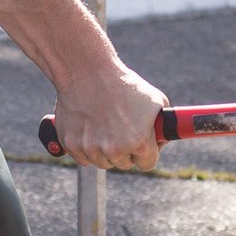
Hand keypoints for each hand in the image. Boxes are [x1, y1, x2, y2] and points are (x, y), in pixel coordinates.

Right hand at [52, 62, 168, 170]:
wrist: (87, 71)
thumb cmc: (123, 84)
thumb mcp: (156, 100)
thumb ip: (163, 125)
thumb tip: (164, 138)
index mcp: (139, 142)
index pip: (147, 164)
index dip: (147, 151)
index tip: (142, 142)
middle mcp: (115, 150)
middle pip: (124, 164)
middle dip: (125, 150)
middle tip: (121, 129)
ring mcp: (91, 148)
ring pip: (102, 162)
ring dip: (105, 151)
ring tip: (104, 124)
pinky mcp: (71, 144)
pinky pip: (83, 157)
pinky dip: (86, 147)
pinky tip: (89, 127)